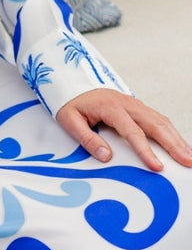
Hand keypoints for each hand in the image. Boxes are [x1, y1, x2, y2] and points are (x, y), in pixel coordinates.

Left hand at [56, 89, 191, 171]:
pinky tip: (180, 144)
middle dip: (173, 144)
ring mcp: (135, 104)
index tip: (157, 166)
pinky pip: (159, 119)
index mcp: (111, 107)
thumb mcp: (69, 120)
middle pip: (155, 124)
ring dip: (177, 138)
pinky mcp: (138, 107)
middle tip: (188, 161)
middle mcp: (127, 104)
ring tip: (190, 156)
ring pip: (161, 121)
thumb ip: (86, 138)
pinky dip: (172, 132)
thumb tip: (106, 156)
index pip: (132, 131)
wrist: (72, 82)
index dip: (146, 150)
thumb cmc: (71, 103)